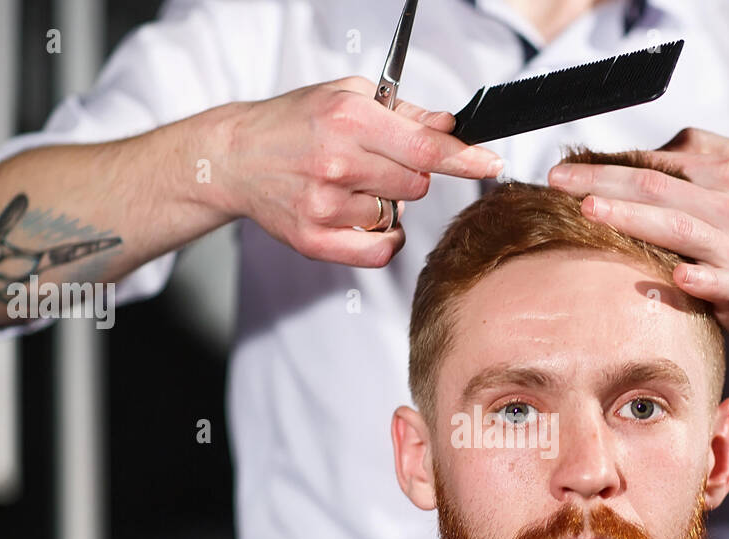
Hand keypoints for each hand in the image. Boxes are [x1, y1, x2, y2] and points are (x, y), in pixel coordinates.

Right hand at [219, 76, 503, 267]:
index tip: (491, 162)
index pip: (426, 147)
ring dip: (386, 205)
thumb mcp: (348, 96)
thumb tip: (451, 127)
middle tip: (379, 163)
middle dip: (410, 175)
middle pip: (418, 185)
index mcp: (350, 120)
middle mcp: (338, 164)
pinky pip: (378, 252)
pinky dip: (381, 239)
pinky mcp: (315, 240)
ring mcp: (325, 206)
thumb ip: (405, 114)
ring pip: (396, 217)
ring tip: (352, 186)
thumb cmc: (293, 123)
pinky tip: (362, 219)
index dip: (465, 158)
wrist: (237, 158)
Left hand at [546, 127, 728, 344]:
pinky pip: (716, 280)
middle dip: (602, 181)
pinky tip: (675, 276)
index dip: (606, 163)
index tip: (564, 168)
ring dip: (632, 217)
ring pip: (678, 227)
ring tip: (590, 210)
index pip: (656, 161)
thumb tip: (618, 160)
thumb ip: (683, 162)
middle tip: (557, 181)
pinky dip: (696, 277)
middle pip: (656, 185)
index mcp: (726, 165)